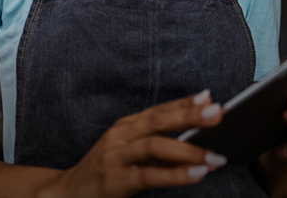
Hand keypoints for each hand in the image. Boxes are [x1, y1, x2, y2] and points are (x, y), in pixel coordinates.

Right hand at [39, 90, 229, 197]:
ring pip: (155, 145)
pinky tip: (196, 174)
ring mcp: (115, 157)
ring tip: (214, 157)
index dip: (184, 103)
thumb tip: (197, 132)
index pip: (159, 110)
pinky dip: (175, 174)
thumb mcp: (130, 152)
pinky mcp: (114, 180)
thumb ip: (160, 142)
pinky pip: (149, 175)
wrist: (69, 193)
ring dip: (188, 150)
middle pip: (158, 120)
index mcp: (126, 126)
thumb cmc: (107, 171)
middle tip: (217, 114)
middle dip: (189, 116)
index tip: (210, 98)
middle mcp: (120, 136)